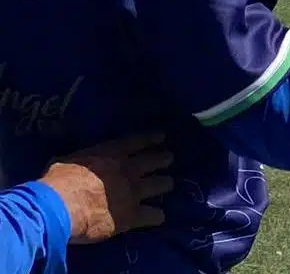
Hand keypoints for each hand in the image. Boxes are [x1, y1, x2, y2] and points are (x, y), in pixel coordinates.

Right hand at [41, 134, 173, 243]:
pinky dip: (156, 216)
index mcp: (112, 153)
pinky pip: (154, 215)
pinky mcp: (133, 215)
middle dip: (164, 159)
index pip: (138, 141)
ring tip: (166, 184)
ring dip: (165, 184)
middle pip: (156, 160)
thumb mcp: (67, 161)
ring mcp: (134, 192)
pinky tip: (158, 216)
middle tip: (168, 160)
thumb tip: (71, 163)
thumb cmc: (57, 182)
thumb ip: (79, 161)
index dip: (152, 139)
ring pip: (162, 184)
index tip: (162, 137)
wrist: (60, 208)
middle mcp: (129, 169)